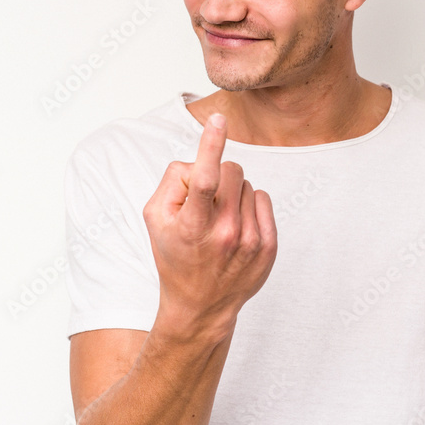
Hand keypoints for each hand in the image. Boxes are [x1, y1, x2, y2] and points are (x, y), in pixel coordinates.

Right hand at [143, 113, 277, 340]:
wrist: (201, 305)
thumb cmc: (175, 255)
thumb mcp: (156, 219)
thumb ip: (173, 182)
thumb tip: (202, 162)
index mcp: (192, 226)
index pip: (203, 179)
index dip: (211, 145)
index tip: (218, 119)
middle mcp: (224, 233)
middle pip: (230, 170)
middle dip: (216, 174)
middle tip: (204, 203)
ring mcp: (250, 241)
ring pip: (246, 184)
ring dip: (232, 193)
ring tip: (219, 220)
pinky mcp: (268, 246)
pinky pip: (262, 198)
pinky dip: (248, 205)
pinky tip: (236, 226)